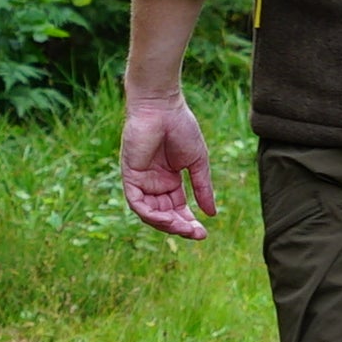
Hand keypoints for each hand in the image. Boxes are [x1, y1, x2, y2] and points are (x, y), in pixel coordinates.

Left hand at [121, 90, 218, 240]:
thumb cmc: (181, 127)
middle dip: (180, 227)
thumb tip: (212, 214)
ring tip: (183, 228)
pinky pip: (137, 203)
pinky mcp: (130, 176)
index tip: (203, 232)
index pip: (177, 209)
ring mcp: (141, 181)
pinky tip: (166, 219)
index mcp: (169, 180)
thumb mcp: (197, 162)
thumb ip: (202, 187)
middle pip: (165, 215)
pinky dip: (150, 214)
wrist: (163, 107)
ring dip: (166, 224)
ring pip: (150, 213)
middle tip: (196, 234)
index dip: (189, 222)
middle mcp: (154, 184)